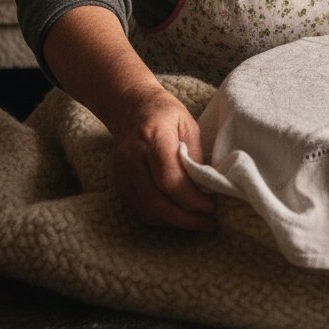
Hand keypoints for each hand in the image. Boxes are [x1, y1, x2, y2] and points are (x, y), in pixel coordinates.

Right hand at [108, 86, 215, 231]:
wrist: (129, 105)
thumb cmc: (164, 112)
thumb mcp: (188, 124)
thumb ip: (195, 154)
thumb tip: (207, 187)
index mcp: (152, 136)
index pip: (169, 178)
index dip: (191, 199)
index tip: (210, 206)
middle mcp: (132, 156)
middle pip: (156, 200)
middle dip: (184, 218)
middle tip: (208, 223)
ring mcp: (121, 171)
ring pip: (146, 209)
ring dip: (173, 222)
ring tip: (197, 223)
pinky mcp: (117, 181)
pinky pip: (138, 208)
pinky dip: (160, 218)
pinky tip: (177, 216)